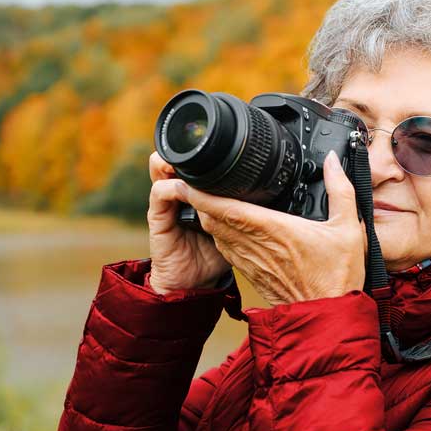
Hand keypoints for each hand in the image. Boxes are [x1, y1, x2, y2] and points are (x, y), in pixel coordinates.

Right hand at [146, 152, 231, 294]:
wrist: (191, 284)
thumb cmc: (212, 259)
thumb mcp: (234, 230)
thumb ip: (244, 213)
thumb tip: (274, 201)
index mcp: (196, 197)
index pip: (194, 167)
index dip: (202, 154)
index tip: (221, 146)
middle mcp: (179, 197)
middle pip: (176, 162)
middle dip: (185, 152)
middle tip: (203, 148)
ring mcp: (167, 206)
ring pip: (161, 170)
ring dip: (172, 162)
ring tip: (186, 158)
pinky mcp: (157, 218)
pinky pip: (159, 194)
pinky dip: (170, 187)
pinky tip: (183, 188)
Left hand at [175, 150, 366, 304]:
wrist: (326, 318)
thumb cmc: (337, 277)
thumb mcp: (348, 228)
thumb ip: (340, 190)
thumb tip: (333, 162)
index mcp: (273, 230)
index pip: (227, 208)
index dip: (203, 193)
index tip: (189, 179)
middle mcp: (255, 245)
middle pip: (213, 219)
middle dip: (199, 199)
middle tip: (193, 180)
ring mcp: (250, 261)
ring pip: (216, 234)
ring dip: (207, 216)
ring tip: (203, 197)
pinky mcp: (251, 273)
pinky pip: (226, 249)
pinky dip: (219, 234)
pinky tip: (225, 225)